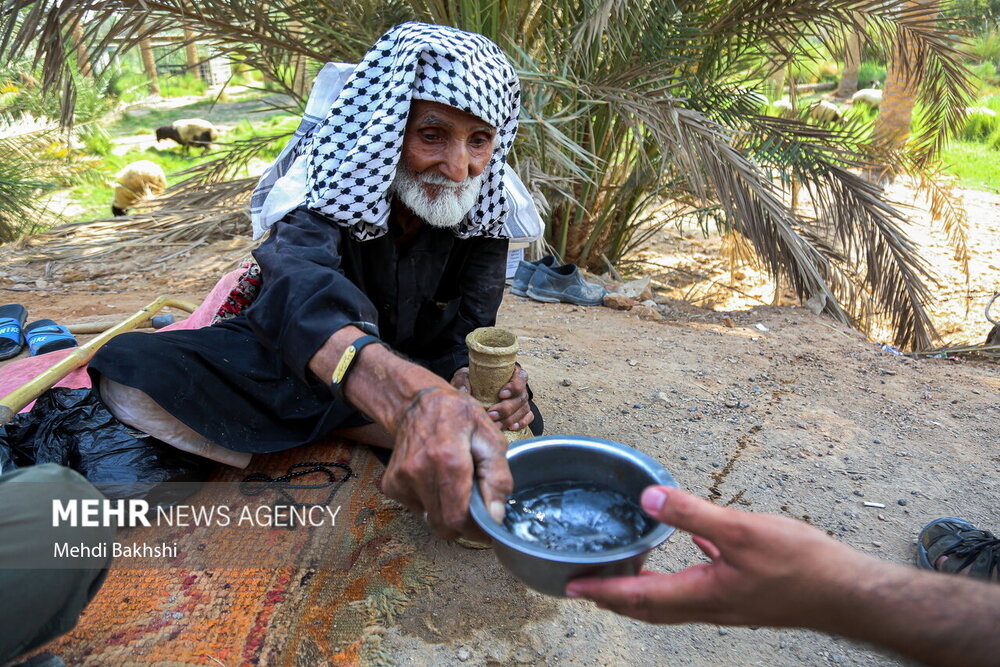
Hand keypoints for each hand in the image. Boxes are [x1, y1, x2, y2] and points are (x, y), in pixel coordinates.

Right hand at [382, 386, 511, 540]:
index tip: (488, 527)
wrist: (416, 403)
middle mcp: (420, 472)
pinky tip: (436, 480)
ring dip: (447, 512)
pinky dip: (431, 503)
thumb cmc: (458, 416)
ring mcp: (401, 480)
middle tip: (475, 508)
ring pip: (431, 520)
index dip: (476, 531)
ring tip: (454, 485)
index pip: (458, 519)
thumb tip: (495, 516)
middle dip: (464, 524)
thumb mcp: (490, 436)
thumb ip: (498, 477)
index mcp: (448, 460)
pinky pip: (418, 509)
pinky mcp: (391, 485)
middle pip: (444, 526)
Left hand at [450, 365, 532, 430]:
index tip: (501, 394)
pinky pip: (528, 416)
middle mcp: (519, 386)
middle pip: (521, 397)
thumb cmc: (472, 380)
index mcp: (510, 372)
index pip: (521, 377)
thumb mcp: (465, 375)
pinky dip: (522, 422)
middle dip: (506, 408)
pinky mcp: (522, 410)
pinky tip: (512, 428)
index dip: (514, 386)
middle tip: (491, 414)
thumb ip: (463, 380)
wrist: (474, 387)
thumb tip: (465, 390)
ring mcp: (522, 399)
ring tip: (496, 425)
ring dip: (510, 419)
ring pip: (524, 409)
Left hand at [565, 486, 867, 626]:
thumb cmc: (801, 567)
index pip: (638, 598)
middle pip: (648, 608)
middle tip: (584, 586)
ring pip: (670, 602)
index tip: (571, 587)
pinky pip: (695, 589)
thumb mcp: (742, 532)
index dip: (602, 592)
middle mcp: (708, 606)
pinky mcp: (742, 596)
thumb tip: (647, 499)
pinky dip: (676, 577)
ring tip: (621, 573)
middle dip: (613, 599)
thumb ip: (693, 515)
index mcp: (701, 594)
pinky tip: (685, 551)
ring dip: (640, 593)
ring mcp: (726, 605)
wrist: (848, 593)